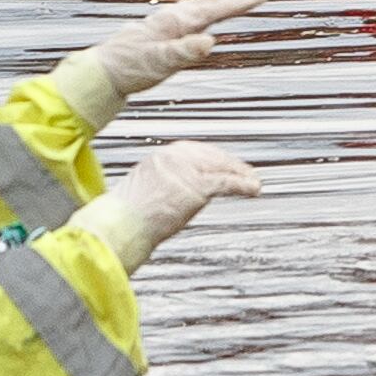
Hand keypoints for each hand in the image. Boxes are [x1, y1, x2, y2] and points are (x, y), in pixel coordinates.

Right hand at [69, 139, 264, 271]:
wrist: (121, 224)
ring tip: (253, 180)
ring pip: (220, 167)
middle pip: (209, 155)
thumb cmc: (124, 218)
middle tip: (245, 170)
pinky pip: (226, 182)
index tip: (223, 163)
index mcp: (157, 158)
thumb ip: (159, 189)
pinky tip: (253, 189)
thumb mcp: (141, 194)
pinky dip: (243, 184)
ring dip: (240, 173)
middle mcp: (172, 158)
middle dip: (229, 163)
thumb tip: (169, 199)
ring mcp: (184, 171)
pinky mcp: (195, 187)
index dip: (212, 157)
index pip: (192, 151)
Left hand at [80, 0, 277, 101]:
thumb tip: (210, 41)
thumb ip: (183, 53)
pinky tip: (216, 9)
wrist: (103, 71)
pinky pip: (198, 12)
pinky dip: (213, 4)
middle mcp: (176, 16)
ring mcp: (172, 21)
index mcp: (178, 22)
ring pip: (207, 2)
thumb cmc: (129, 69)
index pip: (217, 7)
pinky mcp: (168, 30)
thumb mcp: (157, 64)